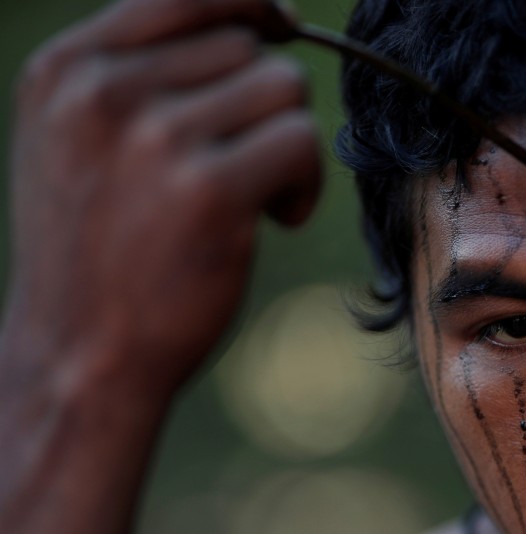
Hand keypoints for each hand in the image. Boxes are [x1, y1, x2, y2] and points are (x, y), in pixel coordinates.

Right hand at [4, 0, 321, 397]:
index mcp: (66, 69)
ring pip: (283, 89)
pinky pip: (302, 142)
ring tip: (255, 194)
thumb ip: (139, 73)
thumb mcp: (80, 141)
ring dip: (288, 143)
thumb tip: (256, 18)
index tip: (281, 28)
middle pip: (246, 45)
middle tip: (241, 163)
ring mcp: (155, 137)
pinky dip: (307, 182)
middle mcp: (102, 90)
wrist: (81, 354)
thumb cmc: (98, 249)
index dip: (250, 4)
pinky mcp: (210, 190)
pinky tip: (278, 218)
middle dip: (263, 103)